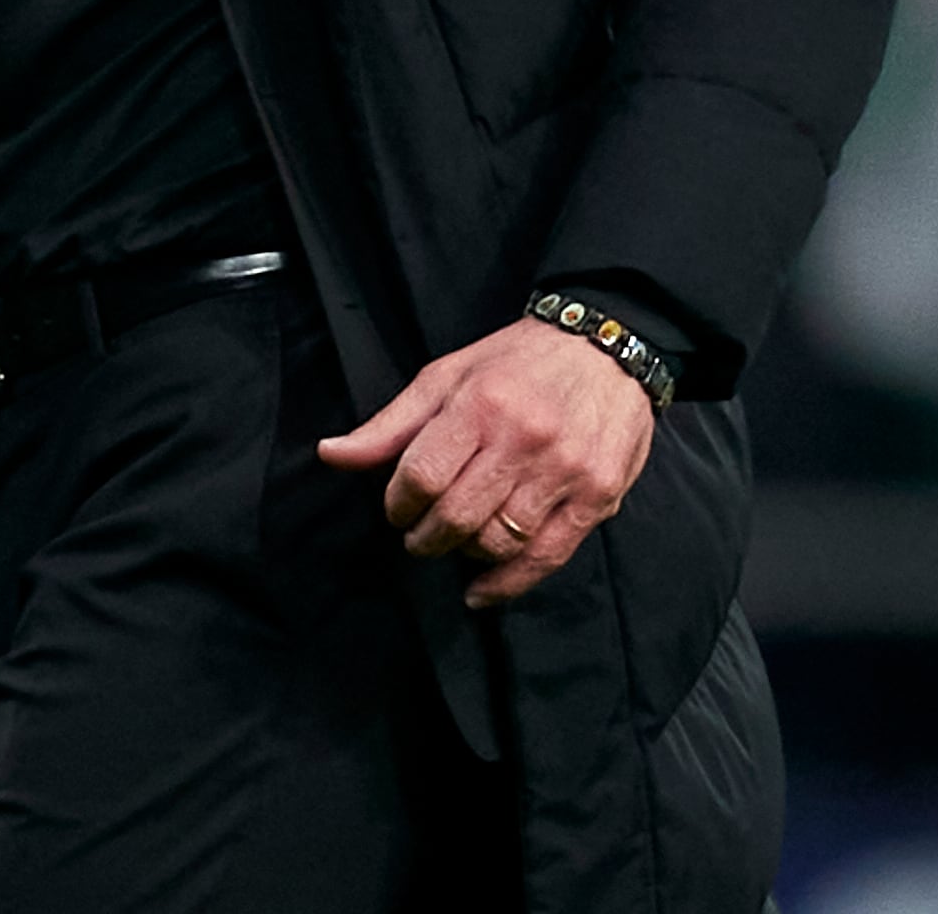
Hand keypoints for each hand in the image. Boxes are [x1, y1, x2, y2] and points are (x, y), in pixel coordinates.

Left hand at [317, 318, 655, 609]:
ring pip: (498, 542)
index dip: (398, 504)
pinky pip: (546, 558)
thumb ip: (391, 425)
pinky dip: (507, 584)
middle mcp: (524, 439)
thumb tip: (330, 455)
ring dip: (464, 554)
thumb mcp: (447, 377)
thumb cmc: (516, 362)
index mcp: (481, 404)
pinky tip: (481, 591)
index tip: (396, 509)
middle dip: (425, 538)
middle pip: (457, 516)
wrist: (607, 346)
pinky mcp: (598, 497)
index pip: (423, 476)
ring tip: (456, 542)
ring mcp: (565, 471)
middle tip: (418, 537)